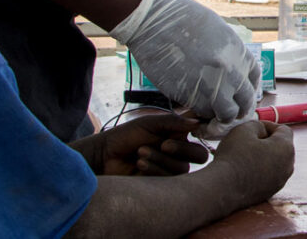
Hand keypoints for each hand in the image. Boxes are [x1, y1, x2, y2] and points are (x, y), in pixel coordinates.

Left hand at [94, 111, 208, 175]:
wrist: (105, 156)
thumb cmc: (125, 136)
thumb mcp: (149, 123)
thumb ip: (173, 121)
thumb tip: (197, 122)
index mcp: (178, 135)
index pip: (200, 134)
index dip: (201, 131)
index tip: (192, 129)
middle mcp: (178, 152)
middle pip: (200, 155)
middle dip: (183, 149)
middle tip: (164, 144)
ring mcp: (170, 168)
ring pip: (182, 167)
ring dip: (161, 159)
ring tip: (141, 153)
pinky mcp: (162, 184)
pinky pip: (169, 180)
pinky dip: (155, 169)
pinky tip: (140, 163)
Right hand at [111, 0, 260, 123]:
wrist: (152, 21)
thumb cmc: (180, 19)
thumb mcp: (216, 30)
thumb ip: (228, 52)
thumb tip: (233, 71)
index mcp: (237, 50)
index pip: (253, 79)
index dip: (247, 90)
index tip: (239, 95)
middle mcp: (230, 70)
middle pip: (244, 101)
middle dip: (238, 109)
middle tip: (226, 111)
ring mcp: (211, 84)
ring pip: (226, 113)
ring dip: (219, 115)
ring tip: (209, 111)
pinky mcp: (189, 95)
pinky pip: (202, 112)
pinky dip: (201, 113)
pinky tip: (194, 106)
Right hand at [210, 121, 294, 207]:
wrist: (223, 189)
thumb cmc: (234, 157)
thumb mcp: (244, 130)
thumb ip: (258, 125)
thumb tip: (262, 133)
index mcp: (286, 148)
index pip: (283, 130)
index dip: (268, 125)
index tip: (254, 128)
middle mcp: (288, 166)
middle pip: (281, 147)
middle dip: (267, 141)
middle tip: (248, 140)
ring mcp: (280, 181)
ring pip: (275, 162)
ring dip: (264, 156)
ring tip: (245, 156)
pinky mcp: (271, 192)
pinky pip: (269, 176)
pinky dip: (260, 170)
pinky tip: (244, 170)